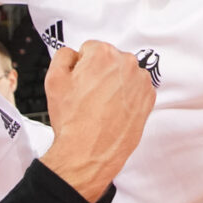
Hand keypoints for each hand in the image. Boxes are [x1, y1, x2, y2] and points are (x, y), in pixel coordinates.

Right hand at [40, 41, 155, 202]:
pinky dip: (127, 97)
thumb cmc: (72, 120)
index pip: (90, 49)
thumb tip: (73, 53)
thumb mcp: (53, 80)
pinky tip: (114, 111)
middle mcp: (126, 63)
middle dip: (99, 73)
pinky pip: (136, 90)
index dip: (81, 66)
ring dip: (114, 84)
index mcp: (103, 53)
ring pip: (123, 75)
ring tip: (101, 106)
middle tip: (88, 96)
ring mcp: (141, 81)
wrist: (88, 153)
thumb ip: (63, 56)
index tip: (80, 81)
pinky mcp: (149, 99)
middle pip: (109, 60)